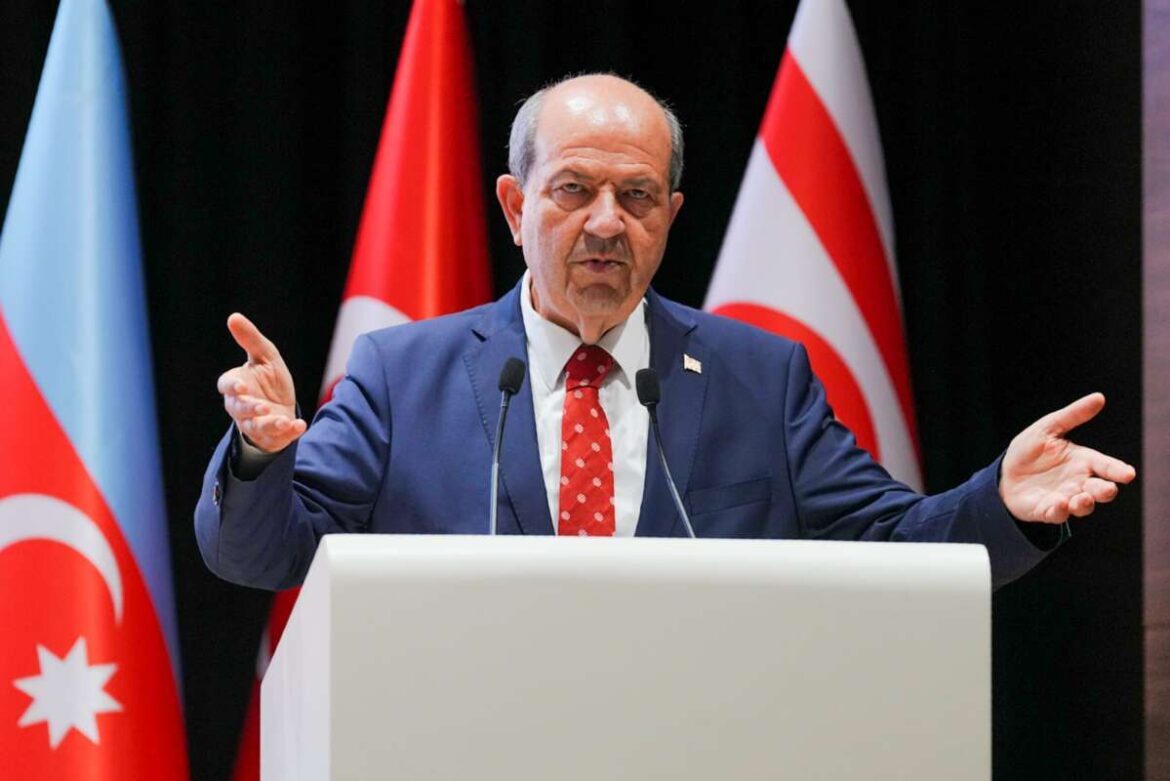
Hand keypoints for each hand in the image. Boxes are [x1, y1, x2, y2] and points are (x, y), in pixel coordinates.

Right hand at [216, 313, 307, 452]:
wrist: (283, 405)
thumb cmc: (269, 379)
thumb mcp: (265, 356)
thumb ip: (250, 339)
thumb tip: (233, 317)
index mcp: (237, 385)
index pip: (226, 386)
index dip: (232, 387)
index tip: (241, 386)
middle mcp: (241, 407)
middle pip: (239, 409)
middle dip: (249, 408)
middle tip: (261, 406)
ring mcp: (255, 423)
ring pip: (256, 427)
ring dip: (268, 424)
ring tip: (282, 421)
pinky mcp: (271, 436)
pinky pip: (277, 437)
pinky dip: (289, 432)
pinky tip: (300, 426)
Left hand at [1000, 393, 1135, 523]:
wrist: (1004, 473)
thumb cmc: (1030, 451)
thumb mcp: (1047, 428)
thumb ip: (1072, 415)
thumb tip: (1099, 397)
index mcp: (1083, 461)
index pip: (1105, 465)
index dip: (1117, 470)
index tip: (1128, 474)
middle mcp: (1078, 482)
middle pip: (1100, 489)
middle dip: (1105, 491)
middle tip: (1108, 489)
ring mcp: (1065, 498)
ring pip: (1083, 506)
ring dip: (1085, 504)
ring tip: (1083, 498)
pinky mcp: (1047, 511)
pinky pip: (1057, 515)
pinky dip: (1060, 511)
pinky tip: (1059, 504)